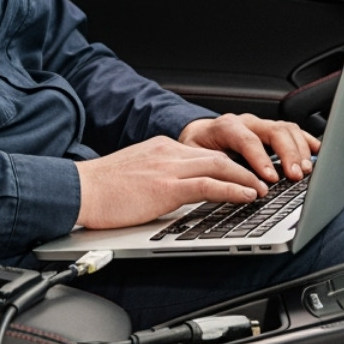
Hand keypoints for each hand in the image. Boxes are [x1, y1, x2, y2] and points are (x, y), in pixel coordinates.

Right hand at [74, 136, 267, 228]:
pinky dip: (234, 189)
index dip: (228, 163)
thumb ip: (158, 179)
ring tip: (263, 190)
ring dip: (247, 178)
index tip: (243, 173)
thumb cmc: (99, 191)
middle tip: (263, 179)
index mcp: (160, 148)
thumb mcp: (135, 176)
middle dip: (245, 167)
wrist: (79, 190)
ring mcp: (168, 167)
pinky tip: (248, 196)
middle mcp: (167, 152)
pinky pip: (209, 185)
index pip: (203, 153)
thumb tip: (174, 195)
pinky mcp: (166, 186)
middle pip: (218, 155)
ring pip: (220, 165)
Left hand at [178, 113, 319, 184]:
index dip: (261, 159)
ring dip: (300, 149)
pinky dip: (307, 141)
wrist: (198, 135)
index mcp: (226, 127)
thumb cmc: (196, 149)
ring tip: (306, 170)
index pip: (248, 140)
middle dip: (288, 154)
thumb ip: (212, 169)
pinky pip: (293, 131)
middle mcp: (247, 122)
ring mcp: (261, 125)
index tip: (271, 178)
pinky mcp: (271, 131)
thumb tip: (228, 186)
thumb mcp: (196, 160)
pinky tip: (317, 152)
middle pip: (274, 131)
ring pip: (287, 129)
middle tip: (296, 176)